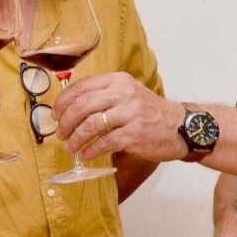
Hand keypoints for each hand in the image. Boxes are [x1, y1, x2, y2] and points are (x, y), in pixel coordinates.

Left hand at [52, 72, 185, 162]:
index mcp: (118, 81)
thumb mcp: (128, 93)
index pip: (81, 87)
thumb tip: (71, 107)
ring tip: (70, 147)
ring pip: (90, 125)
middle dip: (65, 122)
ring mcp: (129, 114)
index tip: (55, 114)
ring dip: (75, 139)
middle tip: (60, 133)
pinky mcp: (134, 134)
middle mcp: (123, 94)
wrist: (181, 126)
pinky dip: (90, 150)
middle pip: (82, 106)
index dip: (63, 102)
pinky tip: (85, 154)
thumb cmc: (150, 112)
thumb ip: (103, 95)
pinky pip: (104, 142)